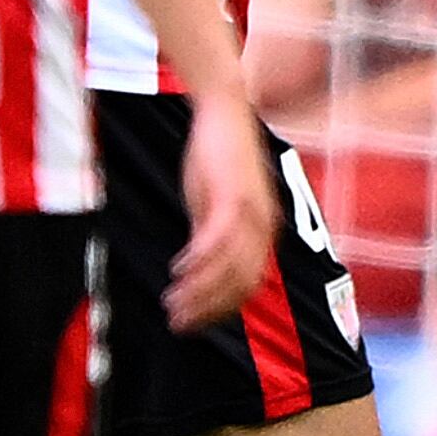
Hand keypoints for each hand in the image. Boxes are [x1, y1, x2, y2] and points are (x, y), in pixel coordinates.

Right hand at [166, 102, 279, 332]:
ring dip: (198, 291)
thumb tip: (197, 267)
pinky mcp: (233, 197)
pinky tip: (177, 270)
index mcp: (264, 231)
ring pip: (227, 269)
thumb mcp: (215, 203)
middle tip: (177, 323)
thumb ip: (210, 234)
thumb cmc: (219, 157)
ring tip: (172, 304)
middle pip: (239, 286)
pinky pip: (216, 241)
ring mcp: (251, 213)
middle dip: (207, 310)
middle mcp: (264, 227)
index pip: (247, 286)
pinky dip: (197, 261)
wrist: (226, 112)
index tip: (194, 323)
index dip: (220, 310)